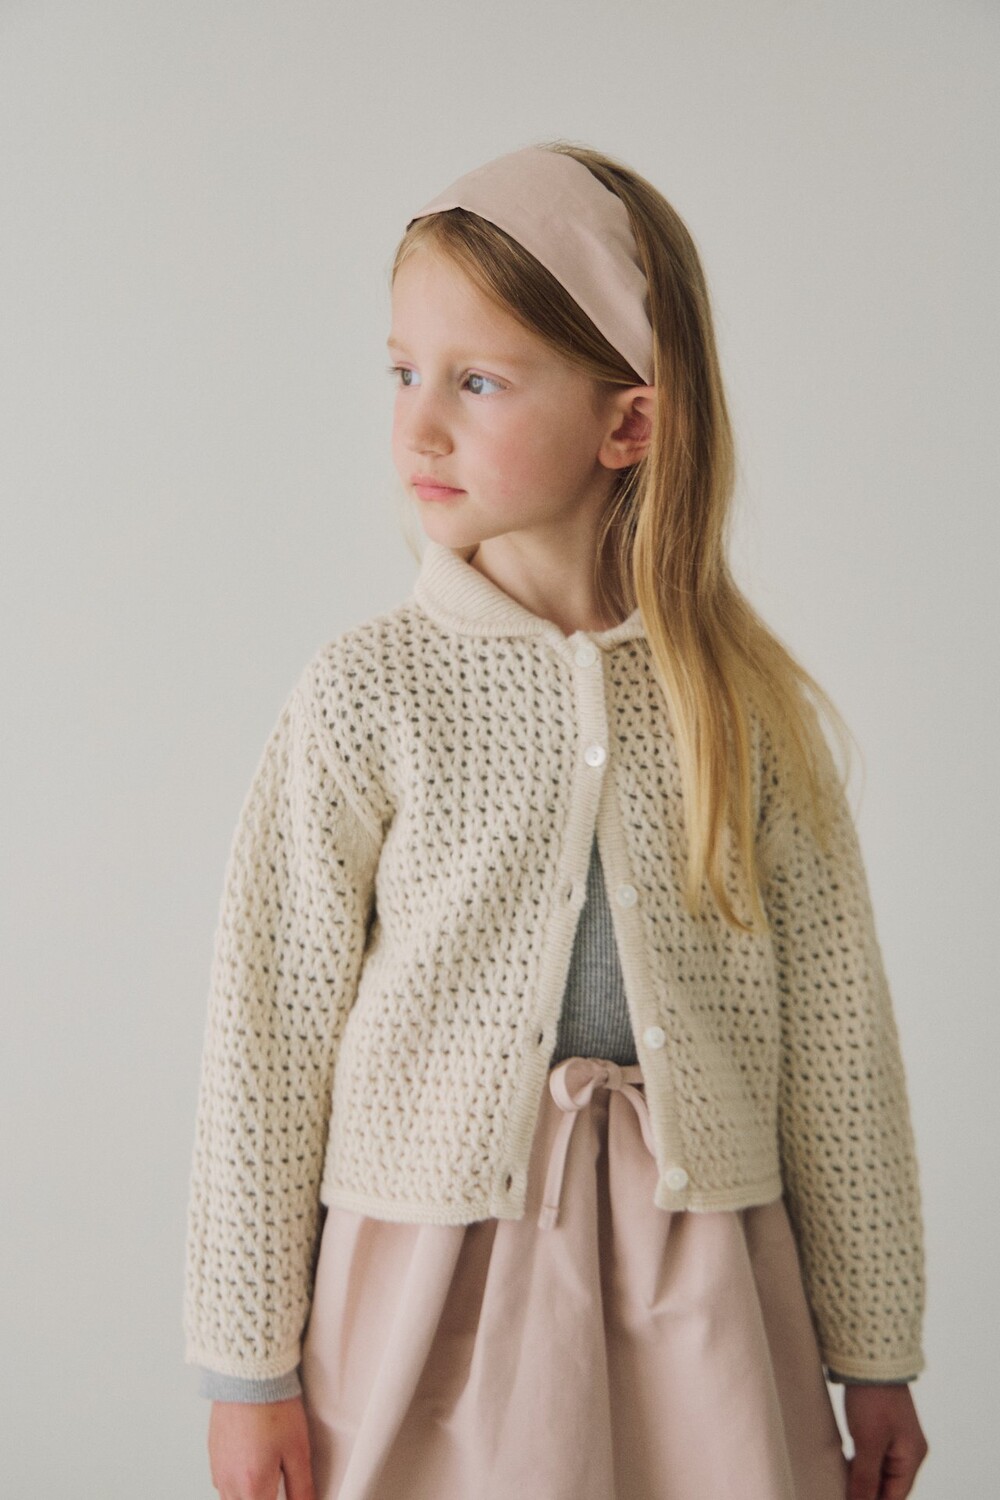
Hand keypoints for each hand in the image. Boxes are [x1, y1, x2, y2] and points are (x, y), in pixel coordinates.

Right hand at [208, 1396, 316, 1499]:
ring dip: (250, 1495)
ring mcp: (218, 1470)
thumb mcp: (298, 1450)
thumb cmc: (274, 1407)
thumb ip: (302, 1488)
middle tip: (279, 1485)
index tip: (288, 1492)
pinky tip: (253, 1465)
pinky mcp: (213, 1455)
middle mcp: (229, 1484)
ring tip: (269, 1476)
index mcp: (253, 1487)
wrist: (248, 1374)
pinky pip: (223, 1484)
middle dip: (264, 1498)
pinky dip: (237, 1484)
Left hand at [843, 1384, 927, 1499]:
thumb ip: (865, 1478)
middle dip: (866, 1493)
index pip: (895, 1497)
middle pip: (888, 1487)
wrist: (870, 1355)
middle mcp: (908, 1451)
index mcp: (912, 1458)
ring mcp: (895, 1439)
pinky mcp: (880, 1427)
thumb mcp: (868, 1442)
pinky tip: (843, 1468)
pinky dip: (859, 1465)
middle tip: (840, 1493)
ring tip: (839, 1485)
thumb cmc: (874, 1397)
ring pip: (878, 1472)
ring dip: (861, 1480)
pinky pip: (872, 1456)